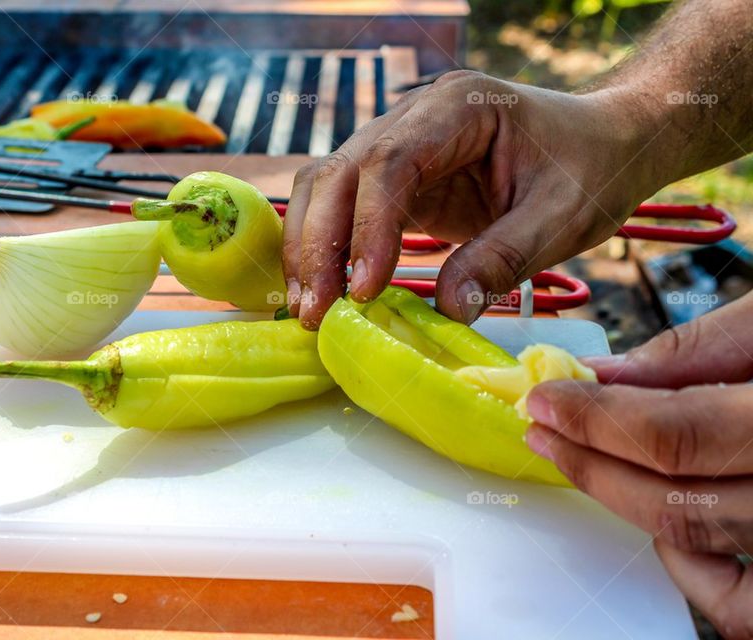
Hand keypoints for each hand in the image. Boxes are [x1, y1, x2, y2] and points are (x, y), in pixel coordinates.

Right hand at [283, 71, 663, 327]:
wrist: (602, 145)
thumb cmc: (591, 169)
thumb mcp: (563, 216)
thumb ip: (504, 258)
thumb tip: (447, 310)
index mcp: (459, 107)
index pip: (390, 161)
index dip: (367, 226)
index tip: (364, 288)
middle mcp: (415, 118)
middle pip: (339, 172)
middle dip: (319, 244)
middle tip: (315, 311)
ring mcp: (400, 147)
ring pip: (326, 188)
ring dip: (310, 248)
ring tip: (308, 308)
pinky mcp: (398, 182)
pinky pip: (344, 210)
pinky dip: (327, 250)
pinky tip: (323, 291)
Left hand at [525, 294, 752, 637]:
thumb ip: (702, 351)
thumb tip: (606, 376)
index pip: (678, 435)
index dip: (596, 420)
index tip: (545, 399)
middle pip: (681, 502)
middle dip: (593, 462)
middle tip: (545, 428)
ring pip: (707, 550)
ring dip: (629, 507)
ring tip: (587, 465)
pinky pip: (752, 609)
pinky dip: (697, 575)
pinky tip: (670, 527)